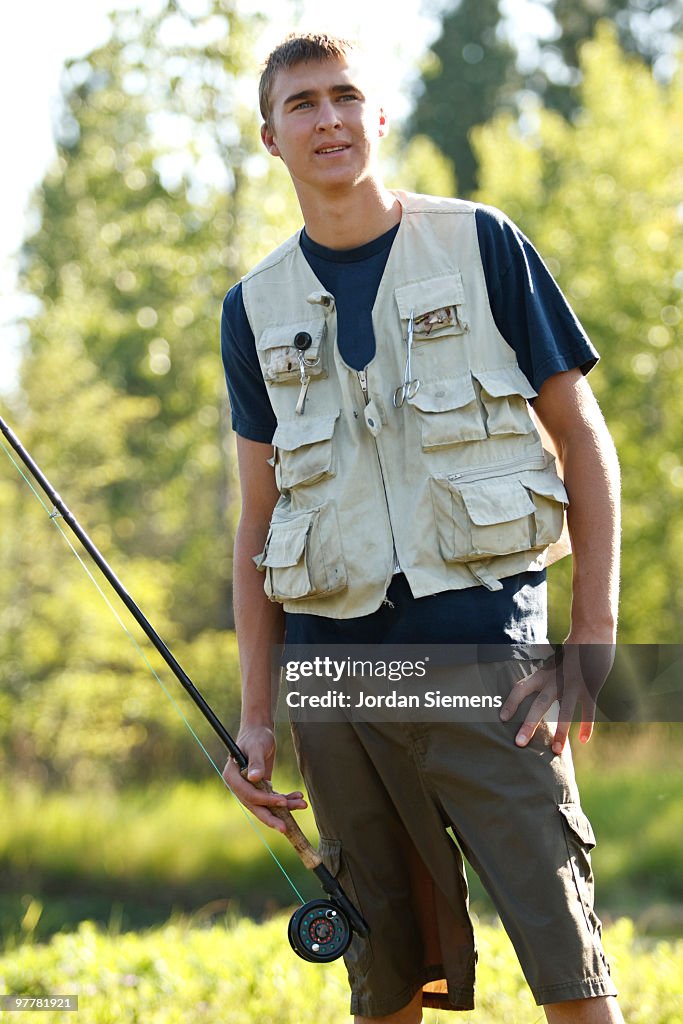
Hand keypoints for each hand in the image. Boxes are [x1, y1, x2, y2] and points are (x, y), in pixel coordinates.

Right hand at [222, 724, 307, 832]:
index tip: (282, 802)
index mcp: (232, 777)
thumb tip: (254, 778)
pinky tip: (298, 797)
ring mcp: (249, 788)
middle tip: (285, 828)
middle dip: (271, 817)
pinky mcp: (260, 788)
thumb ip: (256, 762)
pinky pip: (273, 798)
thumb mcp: (256, 747)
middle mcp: (239, 786)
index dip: (265, 801)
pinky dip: (286, 799)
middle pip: (255, 806)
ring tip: (302, 804)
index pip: (248, 795)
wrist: (259, 731)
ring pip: (266, 804)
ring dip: (284, 806)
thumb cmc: (256, 736)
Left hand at [499, 642, 615, 754]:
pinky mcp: (590, 689)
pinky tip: (583, 741)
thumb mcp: (550, 663)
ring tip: (556, 751)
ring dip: (561, 732)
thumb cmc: (568, 653)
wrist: (591, 635)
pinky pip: (588, 711)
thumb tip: (531, 694)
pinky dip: (587, 726)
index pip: (520, 688)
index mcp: (542, 674)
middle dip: (529, 725)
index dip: (510, 702)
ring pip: (565, 712)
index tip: (501, 718)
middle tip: (519, 744)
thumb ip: (543, 679)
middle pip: (539, 705)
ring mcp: (573, 685)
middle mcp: (555, 680)